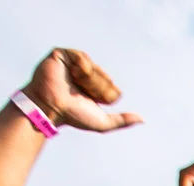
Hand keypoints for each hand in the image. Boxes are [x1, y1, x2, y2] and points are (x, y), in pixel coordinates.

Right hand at [23, 48, 141, 134]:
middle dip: (97, 86)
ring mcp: (71, 64)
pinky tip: (74, 74)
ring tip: (76, 85)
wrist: (51, 108)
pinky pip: (79, 56)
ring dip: (88, 78)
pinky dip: (81, 66)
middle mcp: (83, 74)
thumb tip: (142, 119)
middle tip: (83, 93)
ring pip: (92, 65)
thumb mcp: (102, 122)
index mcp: (93, 87)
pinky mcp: (60, 55)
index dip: (105, 93)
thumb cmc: (72, 116)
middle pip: (103, 75)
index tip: (93, 101)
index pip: (111, 85)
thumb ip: (122, 120)